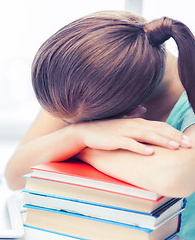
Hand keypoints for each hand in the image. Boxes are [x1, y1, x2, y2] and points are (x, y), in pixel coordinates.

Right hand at [71, 118, 191, 154]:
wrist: (84, 131)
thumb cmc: (103, 127)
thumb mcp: (120, 120)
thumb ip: (132, 115)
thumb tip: (143, 109)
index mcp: (136, 121)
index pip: (160, 126)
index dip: (174, 132)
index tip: (186, 140)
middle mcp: (133, 125)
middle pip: (158, 130)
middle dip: (174, 137)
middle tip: (188, 145)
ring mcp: (124, 132)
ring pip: (147, 136)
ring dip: (162, 141)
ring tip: (175, 147)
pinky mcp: (115, 140)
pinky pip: (129, 144)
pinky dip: (140, 148)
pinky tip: (150, 153)